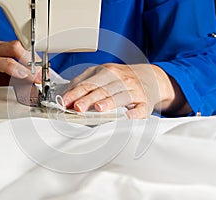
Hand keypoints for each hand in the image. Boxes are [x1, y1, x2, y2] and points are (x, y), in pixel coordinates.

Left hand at [62, 63, 189, 118]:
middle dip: (89, 99)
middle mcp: (121, 80)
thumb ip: (84, 82)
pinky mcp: (145, 103)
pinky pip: (141, 108)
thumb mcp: (102, 74)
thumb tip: (66, 94)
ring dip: (110, 102)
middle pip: (102, 90)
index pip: (88, 83)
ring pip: (121, 97)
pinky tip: (128, 116)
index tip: (65, 102)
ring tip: (99, 108)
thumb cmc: (121, 78)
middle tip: (78, 107)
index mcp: (107, 72)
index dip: (76, 93)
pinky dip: (136, 113)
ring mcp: (134, 91)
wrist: (150, 77)